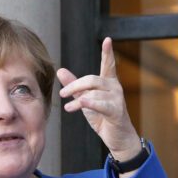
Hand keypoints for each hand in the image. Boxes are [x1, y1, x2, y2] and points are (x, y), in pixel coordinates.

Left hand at [57, 37, 141, 162]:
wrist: (117, 138)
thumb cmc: (103, 118)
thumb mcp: (86, 99)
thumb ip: (74, 85)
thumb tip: (60, 70)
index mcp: (109, 83)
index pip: (108, 64)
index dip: (107, 52)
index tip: (108, 39)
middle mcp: (115, 88)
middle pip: (92, 79)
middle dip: (74, 85)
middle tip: (62, 94)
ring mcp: (117, 99)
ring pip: (94, 92)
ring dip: (78, 99)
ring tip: (68, 107)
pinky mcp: (116, 111)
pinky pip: (100, 104)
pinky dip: (88, 104)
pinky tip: (77, 104)